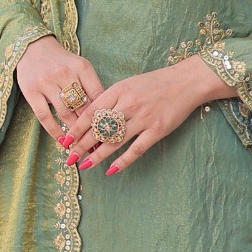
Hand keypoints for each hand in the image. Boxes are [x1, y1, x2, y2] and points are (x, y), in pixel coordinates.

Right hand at [16, 37, 103, 143]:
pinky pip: (44, 116)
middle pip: (82, 107)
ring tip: (83, 148)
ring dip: (75, 134)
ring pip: (65, 113)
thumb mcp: (80, 68)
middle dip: (92, 129)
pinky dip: (55, 130)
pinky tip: (62, 141)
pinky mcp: (31, 91)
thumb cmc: (62, 62)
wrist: (33, 47)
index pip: (97, 96)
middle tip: (100, 147)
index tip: (110, 134)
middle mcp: (65, 74)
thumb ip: (92, 87)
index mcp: (82, 67)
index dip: (104, 117)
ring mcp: (47, 82)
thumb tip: (106, 116)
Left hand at [62, 55, 230, 175]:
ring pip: (114, 141)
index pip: (91, 112)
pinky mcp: (157, 130)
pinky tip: (111, 170)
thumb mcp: (129, 84)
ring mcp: (143, 118)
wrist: (186, 81)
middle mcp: (129, 104)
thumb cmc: (155, 83)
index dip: (76, 128)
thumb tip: (91, 118)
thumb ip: (111, 99)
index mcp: (119, 90)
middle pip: (99, 128)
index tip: (65, 140)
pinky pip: (136, 149)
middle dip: (82, 145)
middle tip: (69, 158)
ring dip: (97, 155)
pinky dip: (123, 161)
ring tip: (84, 165)